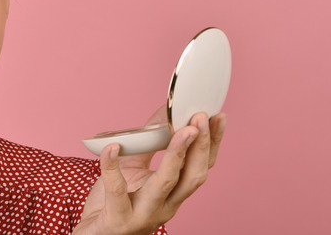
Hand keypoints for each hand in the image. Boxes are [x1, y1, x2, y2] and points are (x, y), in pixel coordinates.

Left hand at [74, 107, 226, 234]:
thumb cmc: (115, 203)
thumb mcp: (134, 169)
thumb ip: (147, 144)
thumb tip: (162, 112)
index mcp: (173, 194)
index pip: (200, 168)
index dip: (212, 143)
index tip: (218, 117)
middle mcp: (165, 206)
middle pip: (192, 176)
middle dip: (201, 146)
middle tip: (203, 117)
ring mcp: (143, 214)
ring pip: (166, 184)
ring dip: (177, 155)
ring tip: (182, 129)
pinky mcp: (118, 218)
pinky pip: (117, 190)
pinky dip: (112, 167)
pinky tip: (112, 147)